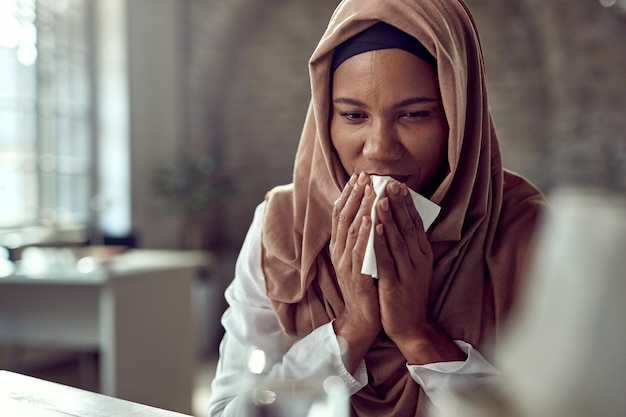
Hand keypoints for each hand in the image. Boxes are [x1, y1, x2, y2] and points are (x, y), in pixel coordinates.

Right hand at [330, 172, 380, 370]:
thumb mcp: (360, 258)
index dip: (348, 194)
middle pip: (343, 218)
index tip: (359, 175)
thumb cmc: (366, 286)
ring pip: (351, 231)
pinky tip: (370, 220)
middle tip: (364, 175)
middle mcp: (339, 252)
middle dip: (354, 195)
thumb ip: (361, 237)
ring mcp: (346, 264)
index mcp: (339, 247)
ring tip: (369, 190)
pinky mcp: (356, 277)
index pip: (341, 214)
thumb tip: (369, 212)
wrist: (363, 319)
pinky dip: (364, 235)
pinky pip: (359, 252)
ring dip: (360, 209)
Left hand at [374, 180, 465, 363]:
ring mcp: (408, 272)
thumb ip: (405, 243)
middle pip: (408, 225)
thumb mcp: (411, 264)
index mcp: (421, 252)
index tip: (396, 182)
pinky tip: (375, 228)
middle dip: (398, 203)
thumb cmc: (407, 292)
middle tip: (389, 181)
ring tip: (380, 197)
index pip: (414, 221)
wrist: (411, 326)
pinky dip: (381, 243)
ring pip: (398, 239)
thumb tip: (398, 218)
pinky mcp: (396, 285)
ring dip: (389, 217)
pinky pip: (387, 260)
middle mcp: (418, 259)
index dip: (405, 202)